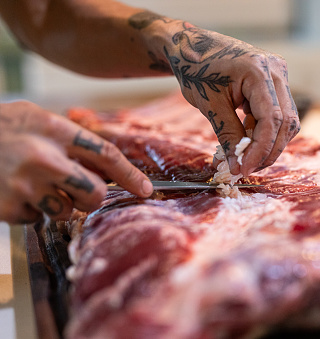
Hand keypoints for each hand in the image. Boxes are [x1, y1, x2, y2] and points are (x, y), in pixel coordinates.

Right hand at [0, 101, 152, 223]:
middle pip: (94, 194)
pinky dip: (29, 209)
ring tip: (32, 183)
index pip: (105, 154)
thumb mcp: (35, 119)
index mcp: (54, 130)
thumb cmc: (0, 128)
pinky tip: (12, 190)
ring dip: (56, 202)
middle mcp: (43, 158)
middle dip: (91, 197)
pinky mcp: (7, 207)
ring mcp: (24, 185)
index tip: (146, 190)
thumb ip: (69, 138)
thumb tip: (106, 165)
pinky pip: (35, 218)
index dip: (130, 175)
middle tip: (79, 190)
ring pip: (65, 211)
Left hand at [164, 22, 299, 175]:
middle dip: (268, 151)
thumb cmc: (197, 71)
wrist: (191, 48)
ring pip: (287, 120)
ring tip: (245, 155)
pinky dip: (265, 131)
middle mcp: (276, 70)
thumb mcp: (210, 106)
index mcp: (258, 70)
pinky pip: (279, 113)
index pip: (272, 119)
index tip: (245, 169)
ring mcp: (279, 74)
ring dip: (269, 143)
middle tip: (247, 169)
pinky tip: (247, 138)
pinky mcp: (275, 82)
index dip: (261, 149)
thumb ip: (228, 136)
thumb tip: (238, 166)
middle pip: (286, 122)